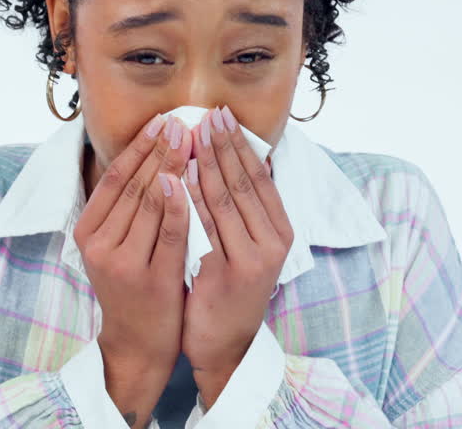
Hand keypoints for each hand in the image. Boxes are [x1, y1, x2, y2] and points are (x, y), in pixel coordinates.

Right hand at [73, 113, 192, 426]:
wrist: (137, 343)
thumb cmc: (132, 286)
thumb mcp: (116, 244)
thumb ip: (126, 207)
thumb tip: (147, 153)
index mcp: (86, 231)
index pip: (115, 177)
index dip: (139, 146)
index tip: (162, 120)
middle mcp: (98, 244)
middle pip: (134, 185)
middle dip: (160, 149)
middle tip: (183, 120)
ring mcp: (122, 262)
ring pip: (150, 203)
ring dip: (173, 166)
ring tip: (193, 139)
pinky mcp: (150, 278)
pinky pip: (169, 231)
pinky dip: (181, 202)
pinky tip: (192, 179)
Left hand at [180, 105, 293, 407]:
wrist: (223, 346)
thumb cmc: (230, 289)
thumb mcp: (247, 247)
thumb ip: (243, 210)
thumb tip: (236, 157)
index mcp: (281, 232)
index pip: (260, 177)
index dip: (241, 144)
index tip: (222, 116)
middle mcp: (272, 244)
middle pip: (244, 183)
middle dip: (223, 145)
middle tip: (206, 114)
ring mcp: (250, 260)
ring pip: (225, 201)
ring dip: (207, 164)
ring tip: (191, 135)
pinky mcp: (225, 274)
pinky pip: (205, 227)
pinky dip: (192, 198)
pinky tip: (180, 177)